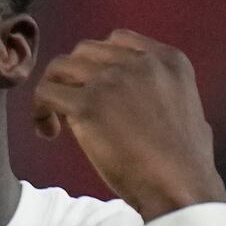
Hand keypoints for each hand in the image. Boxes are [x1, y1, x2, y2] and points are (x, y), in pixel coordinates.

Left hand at [32, 30, 224, 218]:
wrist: (180, 186)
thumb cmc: (186, 160)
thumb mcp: (186, 105)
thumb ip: (160, 88)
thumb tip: (139, 93)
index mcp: (168, 59)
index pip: (117, 40)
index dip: (97, 63)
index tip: (94, 87)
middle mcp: (139, 62)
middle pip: (84, 51)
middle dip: (73, 76)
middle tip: (71, 106)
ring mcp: (112, 80)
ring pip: (59, 67)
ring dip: (52, 90)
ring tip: (57, 121)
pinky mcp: (88, 104)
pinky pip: (45, 93)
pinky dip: (40, 110)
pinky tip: (49, 131)